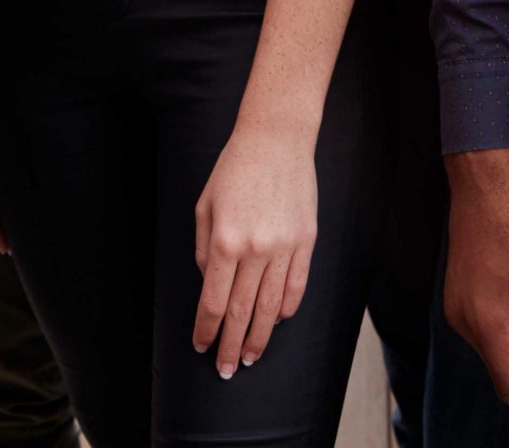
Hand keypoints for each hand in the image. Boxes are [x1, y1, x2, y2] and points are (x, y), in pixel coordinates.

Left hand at [192, 120, 315, 379]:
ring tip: (251, 357)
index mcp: (226, 241)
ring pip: (271, 307)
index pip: (214, 301)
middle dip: (231, 345)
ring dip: (260, 337)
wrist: (276, 139)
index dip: (206, 329)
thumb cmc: (234, 169)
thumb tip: (211, 284)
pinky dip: (286, 309)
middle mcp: (256, 249)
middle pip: (242, 312)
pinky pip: (297, 286)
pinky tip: (277, 323)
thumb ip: (204, 250)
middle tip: (226, 369)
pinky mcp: (307, 241)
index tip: (201, 346)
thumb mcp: (205, 206)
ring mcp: (285, 247)